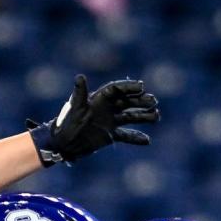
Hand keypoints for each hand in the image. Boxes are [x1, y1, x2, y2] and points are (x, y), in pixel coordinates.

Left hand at [29, 75, 158, 165]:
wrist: (63, 143)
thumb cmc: (67, 122)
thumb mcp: (75, 107)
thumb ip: (79, 93)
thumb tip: (79, 77)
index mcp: (100, 98)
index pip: (118, 89)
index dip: (129, 87)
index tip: (141, 87)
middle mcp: (108, 108)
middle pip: (128, 102)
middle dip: (141, 101)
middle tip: (153, 102)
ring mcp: (110, 121)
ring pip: (131, 117)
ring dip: (144, 116)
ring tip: (156, 116)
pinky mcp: (110, 135)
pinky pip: (126, 135)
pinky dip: (135, 138)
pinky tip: (147, 141)